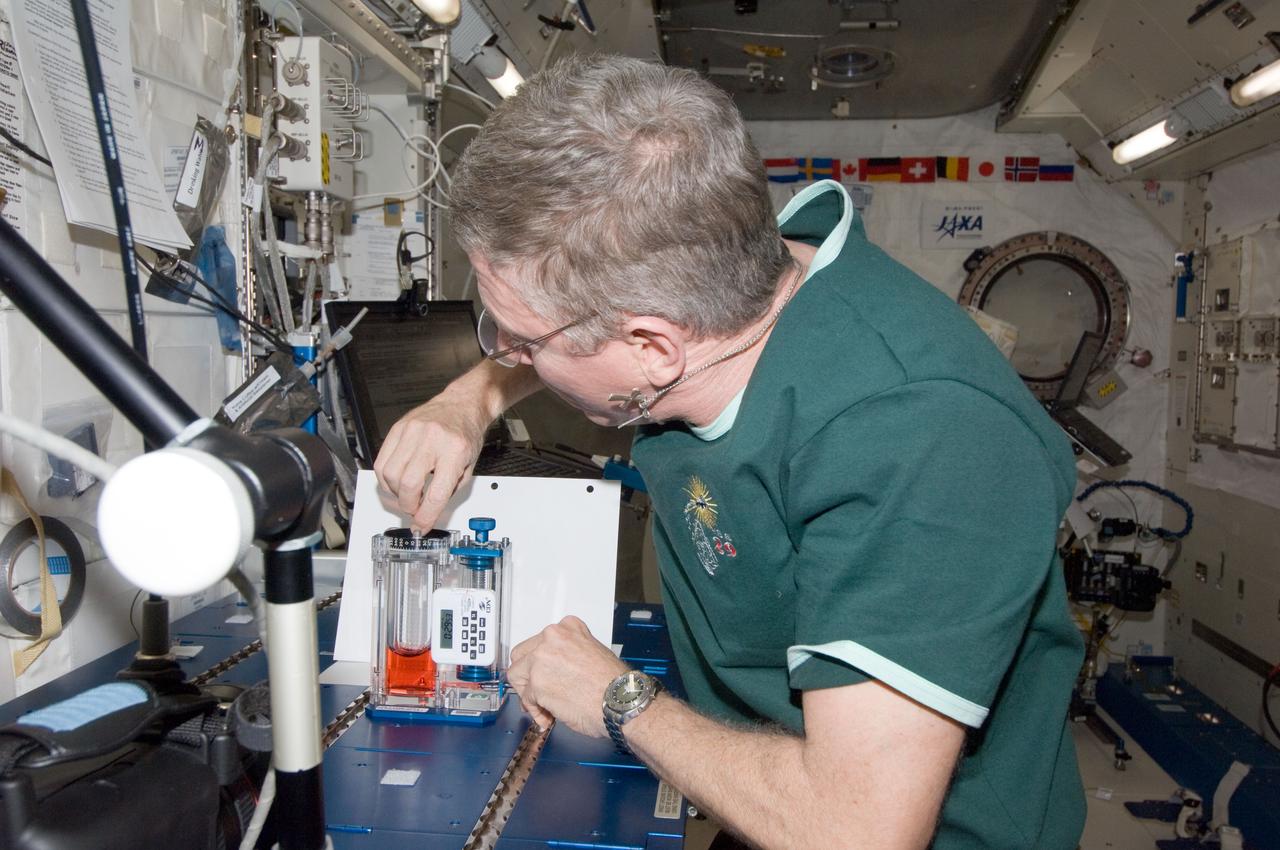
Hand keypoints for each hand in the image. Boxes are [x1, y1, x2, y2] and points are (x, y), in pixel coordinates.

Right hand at [374, 390, 488, 530]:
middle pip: (408, 484)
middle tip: (415, 510)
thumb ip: (448, 491)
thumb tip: (426, 514)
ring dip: (396, 493)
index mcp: (455, 450)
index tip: (421, 526)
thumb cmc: (466, 434)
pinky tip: (397, 481)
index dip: (426, 515)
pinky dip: (386, 478)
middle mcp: (432, 439)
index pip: (436, 493)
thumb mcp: (468, 466)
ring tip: (407, 494)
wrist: (462, 404)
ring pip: (389, 474)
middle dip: (409, 506)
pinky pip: (381, 460)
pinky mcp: (398, 428)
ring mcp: (412, 431)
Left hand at [507, 615, 628, 735]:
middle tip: (536, 692)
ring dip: (527, 694)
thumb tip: (552, 670)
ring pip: (517, 676)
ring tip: (542, 707)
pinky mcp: (537, 683)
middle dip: (526, 676)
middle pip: (521, 655)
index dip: (539, 662)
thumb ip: (568, 654)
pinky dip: (535, 711)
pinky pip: (526, 700)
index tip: (543, 673)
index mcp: (567, 627)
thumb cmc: (613, 684)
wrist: (621, 701)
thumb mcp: (592, 652)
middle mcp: (552, 638)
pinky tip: (548, 717)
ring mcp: (542, 659)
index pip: (538, 642)